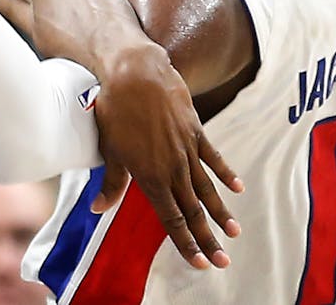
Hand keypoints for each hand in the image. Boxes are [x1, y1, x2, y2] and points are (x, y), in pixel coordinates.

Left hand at [91, 41, 243, 268]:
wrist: (136, 72)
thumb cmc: (115, 110)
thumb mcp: (109, 150)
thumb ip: (110, 183)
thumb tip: (97, 209)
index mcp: (151, 177)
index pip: (171, 219)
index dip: (185, 243)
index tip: (199, 263)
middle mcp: (173, 168)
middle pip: (194, 210)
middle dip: (208, 238)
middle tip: (223, 262)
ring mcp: (187, 149)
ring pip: (206, 188)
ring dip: (220, 212)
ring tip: (234, 232)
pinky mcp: (195, 130)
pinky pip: (213, 157)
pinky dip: (225, 173)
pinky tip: (237, 188)